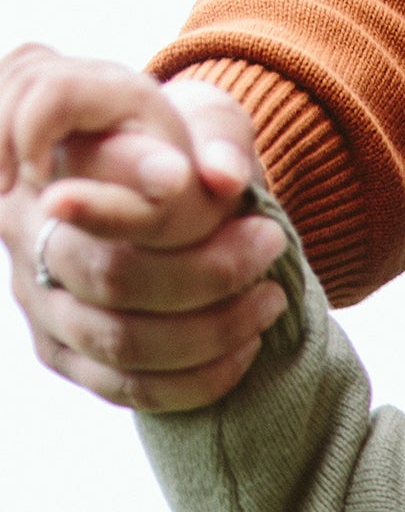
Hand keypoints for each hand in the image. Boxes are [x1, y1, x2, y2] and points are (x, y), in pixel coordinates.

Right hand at [1, 45, 285, 410]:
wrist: (160, 184)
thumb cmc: (180, 148)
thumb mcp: (199, 121)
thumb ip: (211, 137)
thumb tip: (222, 179)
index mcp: (49, 167)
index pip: (95, 203)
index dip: (164, 220)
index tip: (262, 230)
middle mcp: (24, 231)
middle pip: (114, 279)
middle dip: (212, 276)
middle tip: (273, 249)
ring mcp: (38, 299)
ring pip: (124, 344)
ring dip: (214, 332)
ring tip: (270, 300)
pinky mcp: (61, 352)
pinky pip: (132, 390)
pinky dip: (199, 379)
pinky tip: (246, 349)